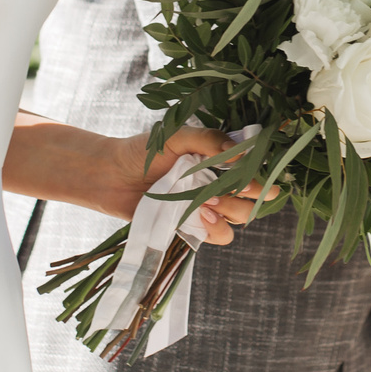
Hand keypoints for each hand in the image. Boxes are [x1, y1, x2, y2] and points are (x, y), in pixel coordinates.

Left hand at [101, 126, 261, 244]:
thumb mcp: (175, 136)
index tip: (248, 174)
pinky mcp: (192, 227)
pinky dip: (215, 229)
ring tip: (208, 202)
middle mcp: (219, 183)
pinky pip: (218, 235)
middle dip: (248, 194)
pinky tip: (201, 216)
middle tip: (228, 188)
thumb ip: (208, 139)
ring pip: (240, 218)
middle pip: (255, 196)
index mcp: (220, 159)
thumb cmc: (143, 151)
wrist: (110, 176)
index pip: (255, 167)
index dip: (259, 173)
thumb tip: (239, 151)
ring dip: (231, 211)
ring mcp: (207, 207)